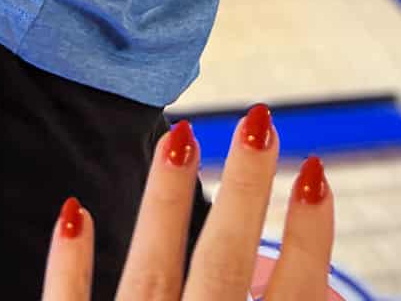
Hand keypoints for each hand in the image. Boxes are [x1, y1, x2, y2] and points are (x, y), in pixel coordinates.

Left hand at [41, 111, 335, 300]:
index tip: (316, 171)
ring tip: (179, 135)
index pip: (296, 296)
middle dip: (244, 188)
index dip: (312, 237)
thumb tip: (331, 294)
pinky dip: (69, 264)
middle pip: (224, 263)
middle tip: (259, 118)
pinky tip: (72, 211)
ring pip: (148, 271)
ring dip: (165, 201)